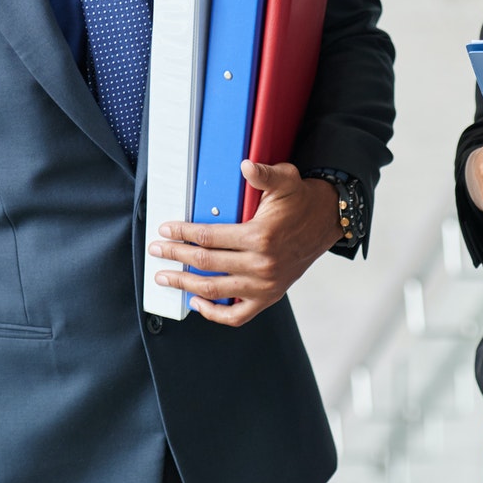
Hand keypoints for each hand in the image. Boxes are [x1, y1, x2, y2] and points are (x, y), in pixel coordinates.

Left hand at [149, 161, 344, 326]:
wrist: (326, 221)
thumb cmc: (301, 200)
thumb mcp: (285, 180)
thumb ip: (264, 174)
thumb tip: (246, 166)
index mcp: (260, 236)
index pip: (208, 237)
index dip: (182, 233)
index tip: (165, 230)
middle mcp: (262, 264)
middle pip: (205, 263)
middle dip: (175, 256)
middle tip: (156, 250)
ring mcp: (265, 285)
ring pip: (215, 290)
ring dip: (185, 284)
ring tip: (165, 277)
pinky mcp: (269, 297)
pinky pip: (236, 315)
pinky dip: (214, 313)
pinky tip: (196, 302)